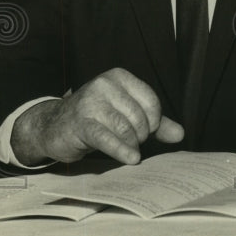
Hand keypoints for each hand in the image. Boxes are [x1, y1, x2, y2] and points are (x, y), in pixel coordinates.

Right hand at [11, 68, 183, 165]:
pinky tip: (131, 158)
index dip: (155, 120)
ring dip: (132, 144)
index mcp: (118, 77)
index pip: (151, 100)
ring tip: (129, 149)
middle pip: (140, 116)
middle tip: (134, 141)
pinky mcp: (81, 124)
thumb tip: (180, 134)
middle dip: (142, 135)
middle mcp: (104, 85)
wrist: (55, 126)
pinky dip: (122, 151)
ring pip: (126, 128)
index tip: (148, 130)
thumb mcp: (127, 114)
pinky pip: (108, 139)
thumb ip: (155, 122)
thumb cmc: (96, 118)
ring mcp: (90, 103)